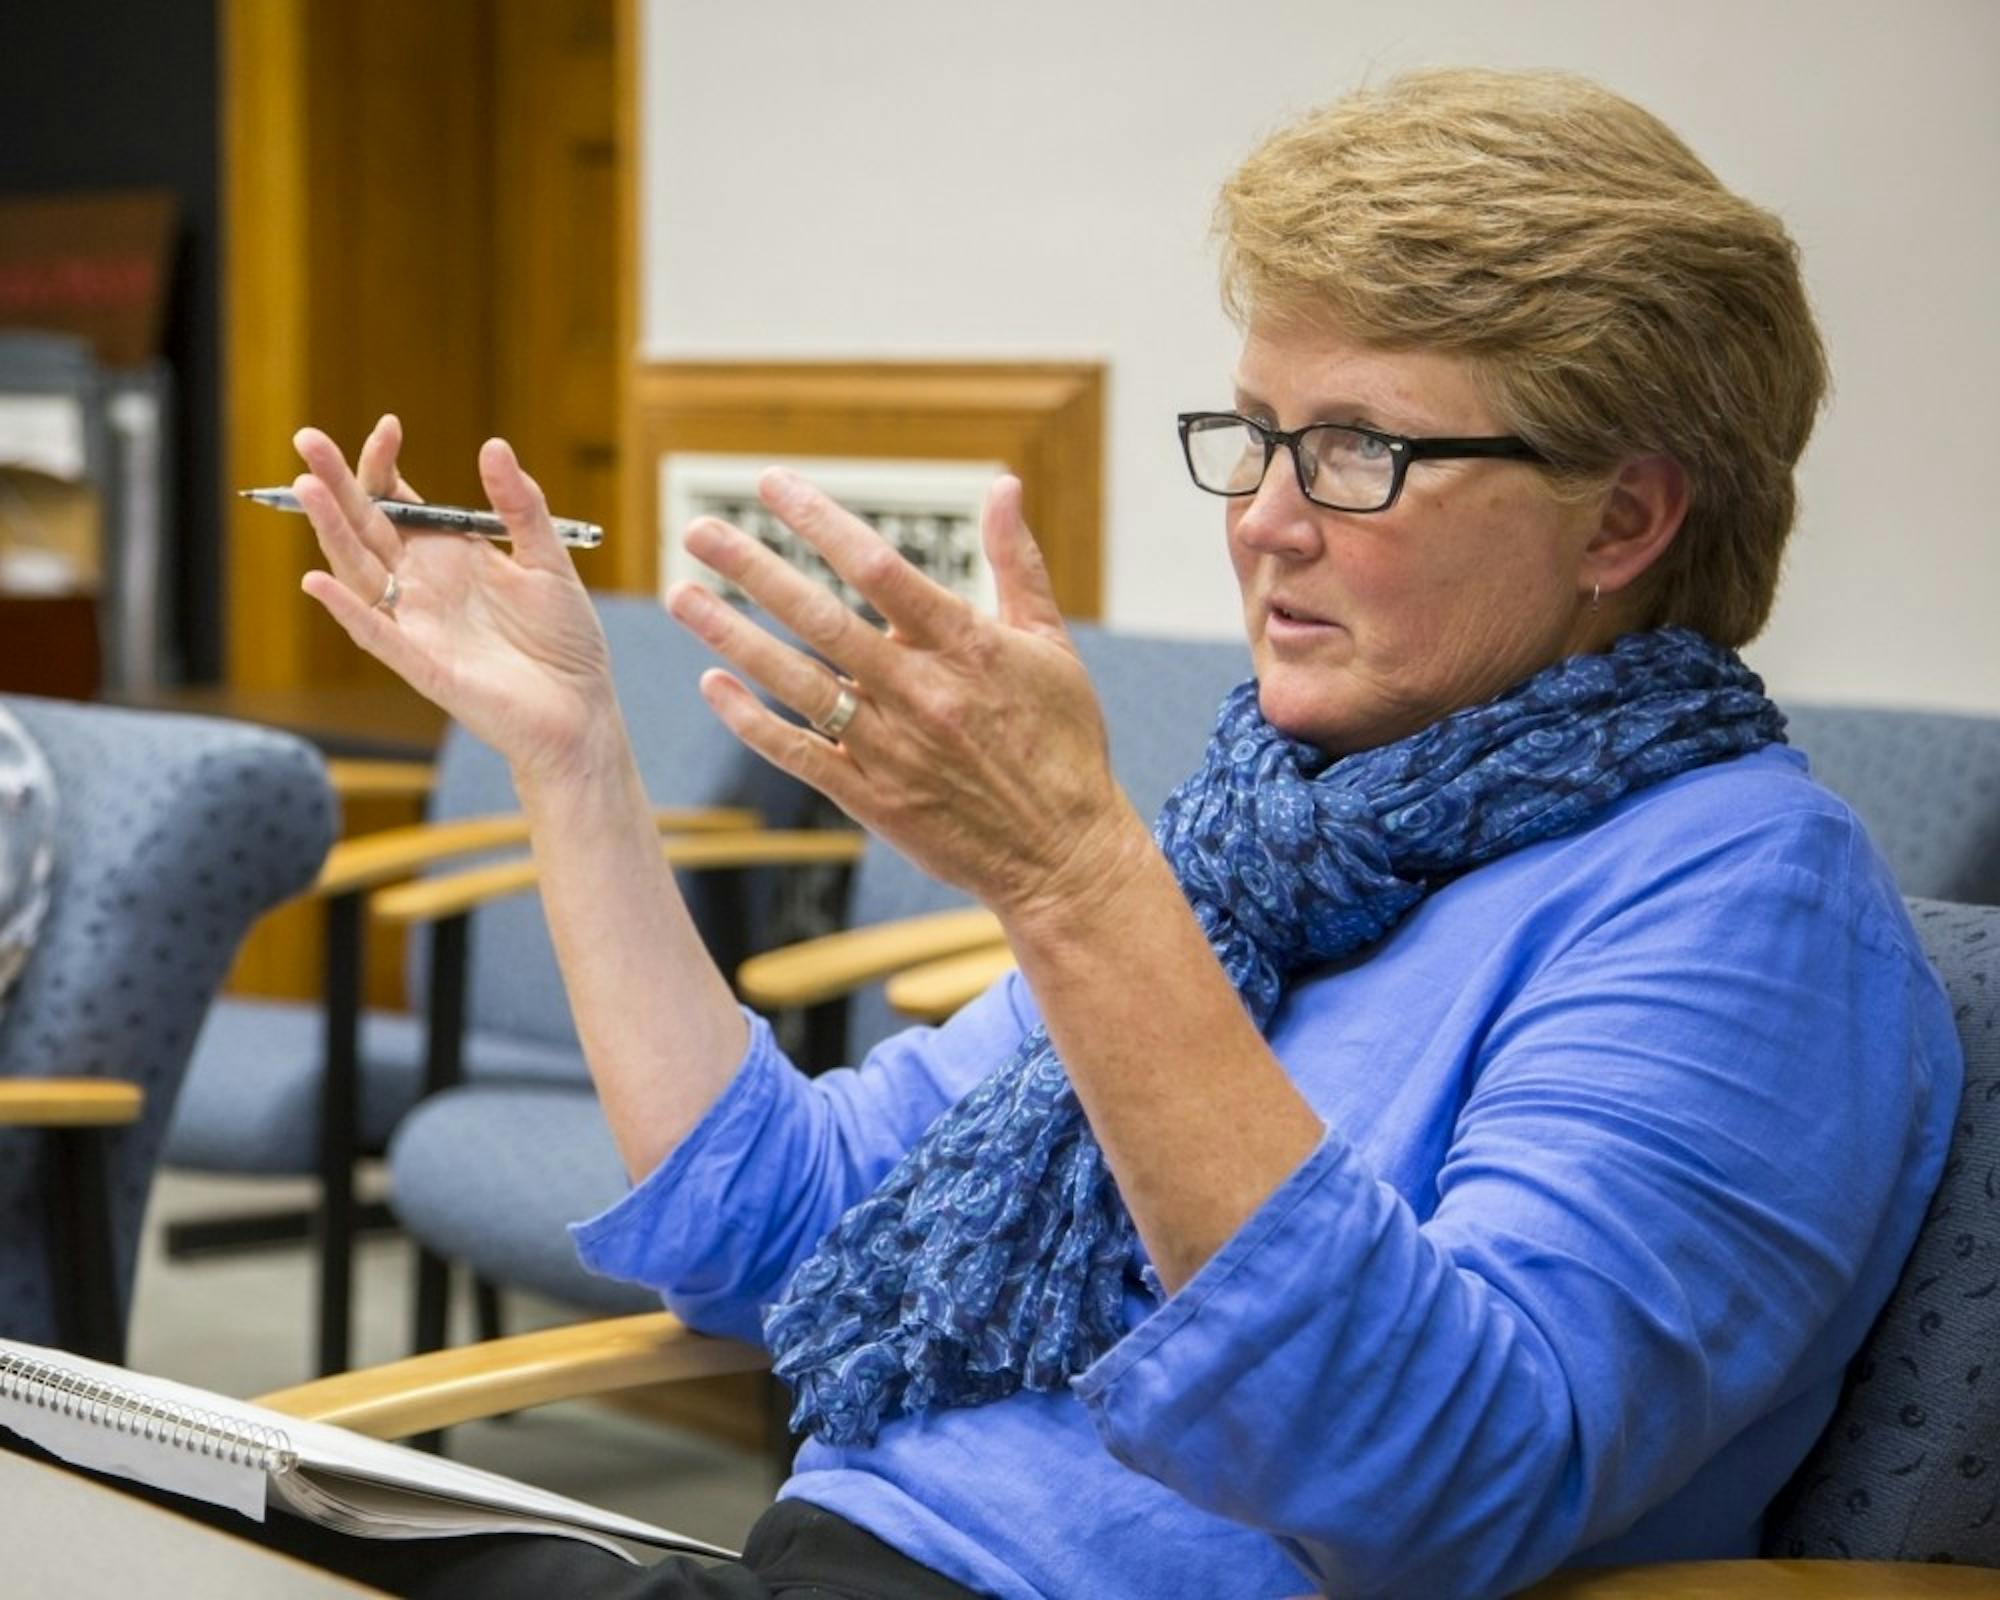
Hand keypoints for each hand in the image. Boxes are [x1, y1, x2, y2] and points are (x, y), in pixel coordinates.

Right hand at [296, 417, 618, 781]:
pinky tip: (318, 581)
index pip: (399, 503)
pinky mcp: (424, 666)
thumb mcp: (549, 562)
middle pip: (366, 528)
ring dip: (331, 532)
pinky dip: (349, 609)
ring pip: (360, 572)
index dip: (385, 466)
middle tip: (308, 439)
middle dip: (336, 484)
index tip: (388, 426)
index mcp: (450, 556)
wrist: (581, 709)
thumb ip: (521, 507)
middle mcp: (424, 586)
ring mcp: (418, 625)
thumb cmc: (565, 641)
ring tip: (308, 487)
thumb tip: (493, 446)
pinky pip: (378, 635)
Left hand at [664, 470, 1153, 920]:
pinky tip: (713, 686)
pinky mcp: (873, 799)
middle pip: (821, 619)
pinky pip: (799, 753)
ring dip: (733, 637)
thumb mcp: (1051, 645)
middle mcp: (921, 692)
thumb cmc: (1063, 743)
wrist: (1065, 854)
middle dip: (753, 569)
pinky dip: (752, 721)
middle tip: (699, 530)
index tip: (773, 486)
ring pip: (797, 682)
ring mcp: (892, 748)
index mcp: (966, 645)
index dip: (820, 521)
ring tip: (683, 596)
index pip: (879, 567)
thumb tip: (1003, 485)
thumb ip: (1017, 563)